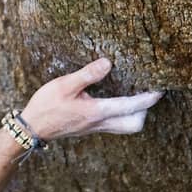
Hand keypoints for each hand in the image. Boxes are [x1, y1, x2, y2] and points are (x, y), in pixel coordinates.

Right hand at [19, 57, 162, 141]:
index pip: (130, 107)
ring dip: (135, 114)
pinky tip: (116, 101)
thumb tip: (108, 63)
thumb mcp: (64, 85)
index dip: (147, 98)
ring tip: (135, 96)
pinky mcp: (89, 128)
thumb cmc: (46, 105)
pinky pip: (114, 124)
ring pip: (126, 127)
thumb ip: (88, 74)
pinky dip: (122, 114)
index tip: (159, 90)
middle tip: (147, 92)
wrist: (32, 128)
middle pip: (134, 124)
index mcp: (96, 111)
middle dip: (145, 110)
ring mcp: (95, 128)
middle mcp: (99, 123)